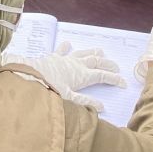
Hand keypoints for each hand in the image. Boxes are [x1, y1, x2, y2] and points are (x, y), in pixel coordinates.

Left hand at [3, 43, 126, 111]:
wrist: (29, 77)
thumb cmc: (49, 89)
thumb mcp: (69, 99)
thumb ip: (85, 103)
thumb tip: (102, 108)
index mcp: (82, 76)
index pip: (102, 76)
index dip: (114, 79)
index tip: (123, 83)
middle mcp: (76, 65)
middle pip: (96, 62)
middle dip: (108, 65)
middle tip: (116, 68)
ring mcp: (65, 59)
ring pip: (83, 53)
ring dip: (93, 52)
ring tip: (101, 52)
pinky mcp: (52, 57)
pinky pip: (61, 50)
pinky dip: (66, 47)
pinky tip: (68, 44)